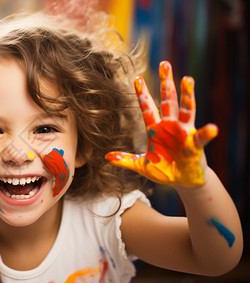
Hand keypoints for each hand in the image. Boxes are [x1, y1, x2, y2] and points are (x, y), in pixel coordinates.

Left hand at [106, 61, 217, 186]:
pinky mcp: (195, 144)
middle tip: (164, 64)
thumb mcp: (141, 165)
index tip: (137, 78)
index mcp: (155, 129)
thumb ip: (125, 159)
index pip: (147, 108)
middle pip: (167, 101)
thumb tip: (106, 157)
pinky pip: (201, 137)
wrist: (181, 181)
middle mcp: (170, 126)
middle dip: (166, 83)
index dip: (142, 94)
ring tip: (187, 79)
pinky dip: (206, 133)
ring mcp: (183, 133)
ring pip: (185, 110)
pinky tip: (211, 128)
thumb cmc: (163, 170)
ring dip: (187, 95)